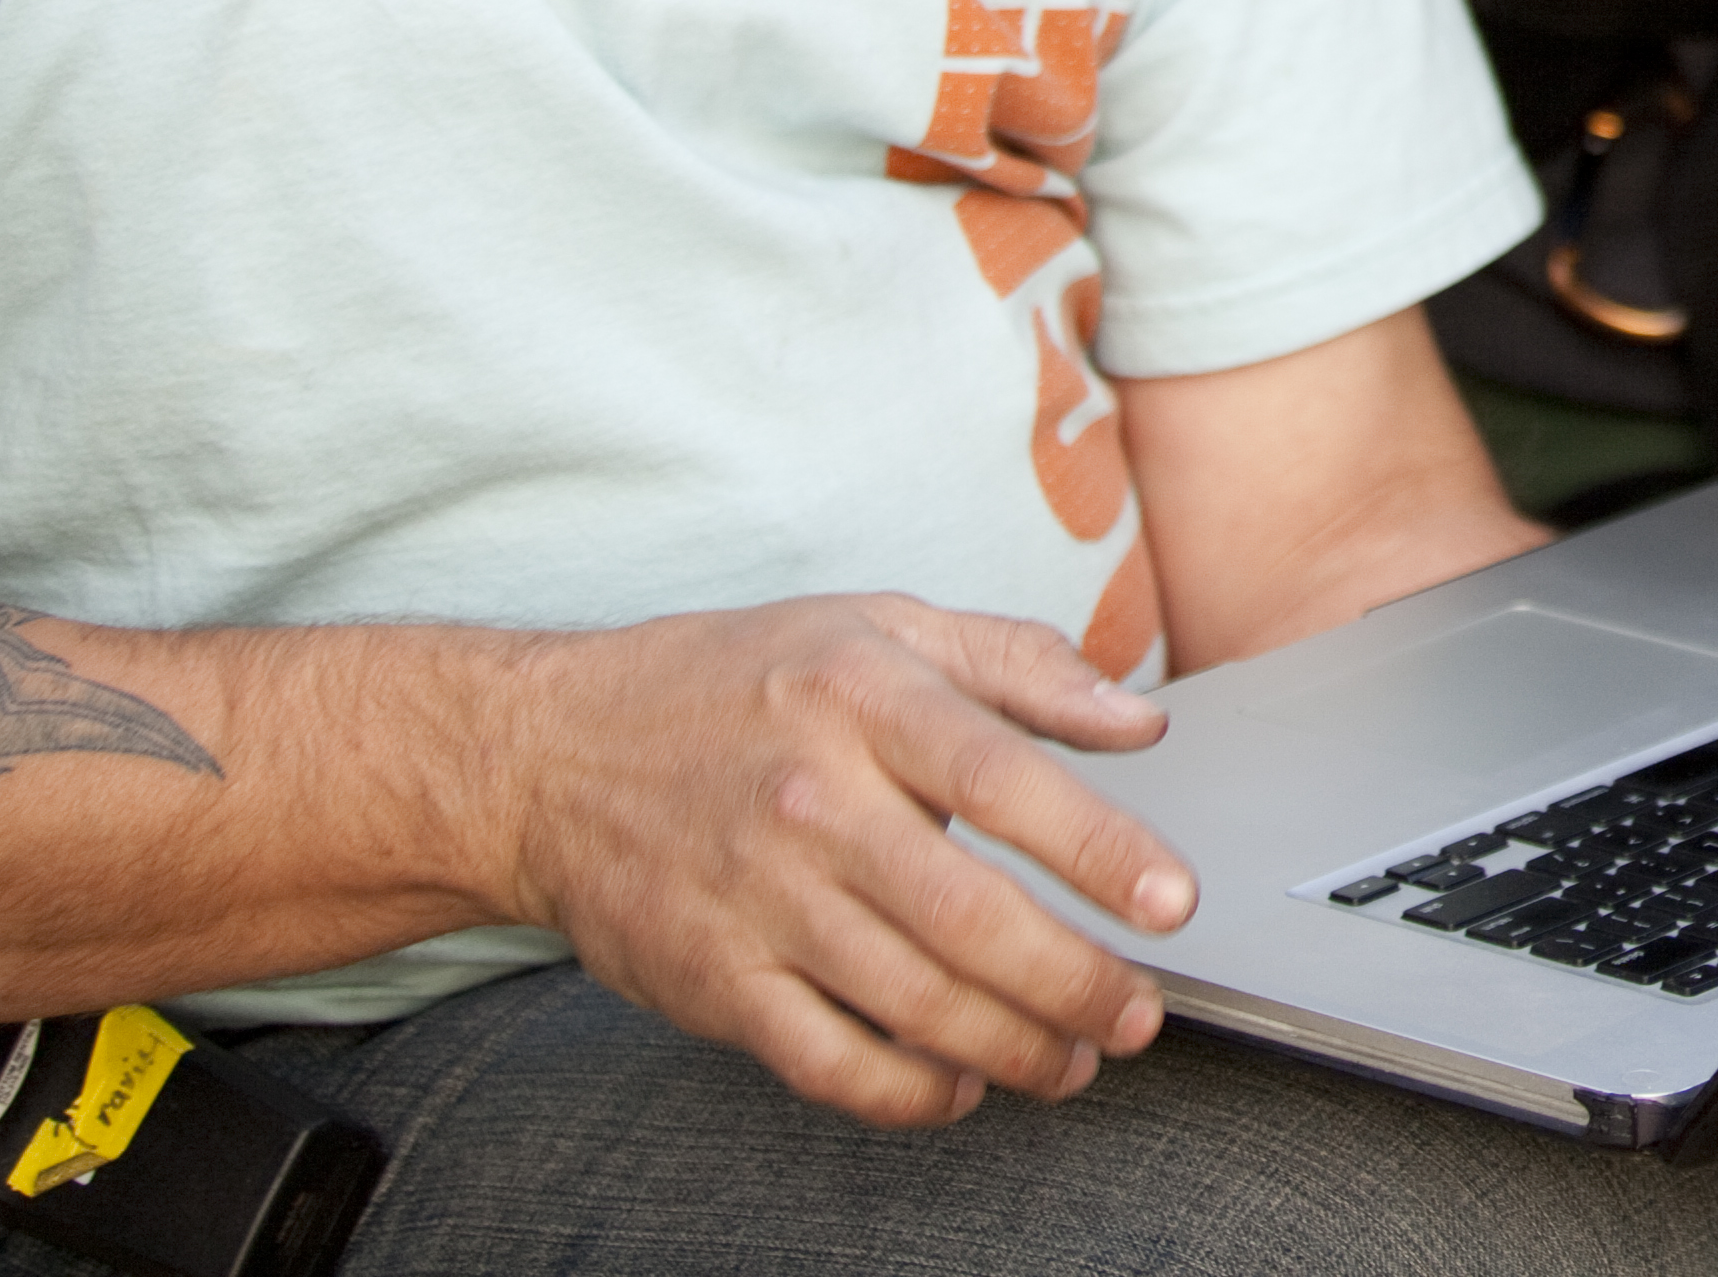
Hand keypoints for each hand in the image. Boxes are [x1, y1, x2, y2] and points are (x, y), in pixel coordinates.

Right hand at [496, 596, 1188, 1127]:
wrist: (544, 756)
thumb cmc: (736, 682)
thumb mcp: (881, 625)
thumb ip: (1022, 665)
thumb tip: (1141, 719)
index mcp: (865, 700)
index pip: (1003, 780)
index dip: (1098, 847)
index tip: (1173, 902)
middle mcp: (811, 802)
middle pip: (967, 916)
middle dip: (1073, 982)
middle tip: (1139, 1016)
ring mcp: (755, 900)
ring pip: (908, 1001)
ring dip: (1011, 1047)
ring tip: (1074, 1060)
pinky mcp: (709, 980)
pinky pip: (825, 1061)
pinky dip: (906, 1093)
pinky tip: (963, 1088)